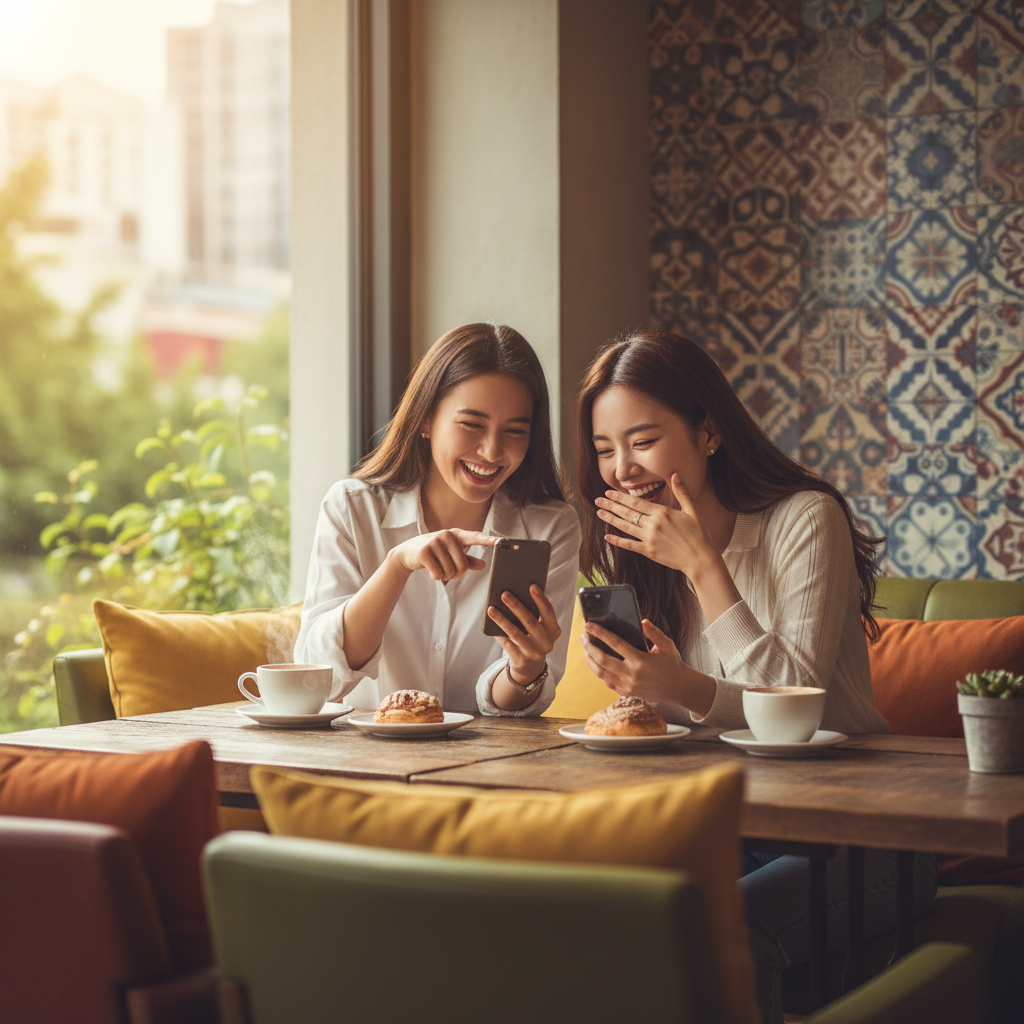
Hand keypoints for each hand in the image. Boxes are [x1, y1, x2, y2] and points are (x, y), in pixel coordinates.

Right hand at [389, 529, 495, 581]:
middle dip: (455, 574)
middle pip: (463, 566)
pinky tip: (429, 569)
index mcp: (457, 534)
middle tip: (446, 569)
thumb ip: (467, 560)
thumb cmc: (434, 553)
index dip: (488, 540)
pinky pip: (438, 574)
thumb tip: (483, 564)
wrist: (408, 553)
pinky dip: (436, 576)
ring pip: (451, 571)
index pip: (475, 537)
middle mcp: (447, 535)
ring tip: (437, 567)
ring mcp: (435, 541)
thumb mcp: (451, 554)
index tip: (501, 542)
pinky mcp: (425, 551)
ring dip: (445, 576)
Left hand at [487, 584, 560, 684]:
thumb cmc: (532, 636)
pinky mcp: (521, 660)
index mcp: (554, 630)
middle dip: (516, 606)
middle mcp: (547, 643)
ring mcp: (534, 653)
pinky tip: (490, 623)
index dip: (540, 599)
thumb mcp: (538, 627)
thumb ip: (533, 613)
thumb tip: (512, 594)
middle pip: (530, 621)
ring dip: (502, 620)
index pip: (548, 611)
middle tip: (504, 593)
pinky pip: (507, 644)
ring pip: (516, 633)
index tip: (531, 585)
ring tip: (491, 609)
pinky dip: (498, 633)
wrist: (529, 665)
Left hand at [581, 617, 691, 706]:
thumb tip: (642, 621)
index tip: (589, 625)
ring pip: (600, 673)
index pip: (615, 644)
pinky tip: (596, 662)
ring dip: (589, 659)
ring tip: (586, 648)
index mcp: (641, 661)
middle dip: (589, 646)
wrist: (677, 688)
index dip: (600, 633)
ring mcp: (627, 686)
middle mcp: (631, 675)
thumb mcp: (667, 646)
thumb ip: (654, 633)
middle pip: (602, 660)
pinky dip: (599, 671)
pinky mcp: (626, 693)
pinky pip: (607, 682)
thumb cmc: (672, 664)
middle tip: (583, 636)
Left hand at [595, 474, 714, 578]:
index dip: (620, 497)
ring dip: (611, 519)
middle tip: (598, 500)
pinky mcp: (649, 552)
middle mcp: (653, 525)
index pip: (636, 502)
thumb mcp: (692, 510)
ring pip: (625, 527)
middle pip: (627, 513)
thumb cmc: (699, 534)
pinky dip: (617, 541)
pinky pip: (629, 545)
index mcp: (663, 513)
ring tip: (599, 513)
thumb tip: (675, 474)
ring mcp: (649, 539)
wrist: (701, 559)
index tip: (609, 493)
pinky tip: (607, 537)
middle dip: (611, 506)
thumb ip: (682, 492)